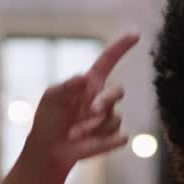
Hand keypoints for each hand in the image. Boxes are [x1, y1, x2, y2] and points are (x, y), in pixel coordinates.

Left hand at [24, 33, 139, 172]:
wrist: (48, 149)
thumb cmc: (48, 120)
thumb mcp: (51, 98)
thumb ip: (66, 86)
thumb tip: (85, 78)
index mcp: (90, 83)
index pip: (109, 60)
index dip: (121, 47)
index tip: (135, 35)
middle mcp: (103, 99)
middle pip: (119, 92)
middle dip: (106, 101)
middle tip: (91, 110)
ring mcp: (109, 119)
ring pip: (114, 119)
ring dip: (91, 127)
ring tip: (73, 134)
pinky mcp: (112, 138)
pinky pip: (119, 138)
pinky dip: (105, 141)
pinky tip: (89, 143)